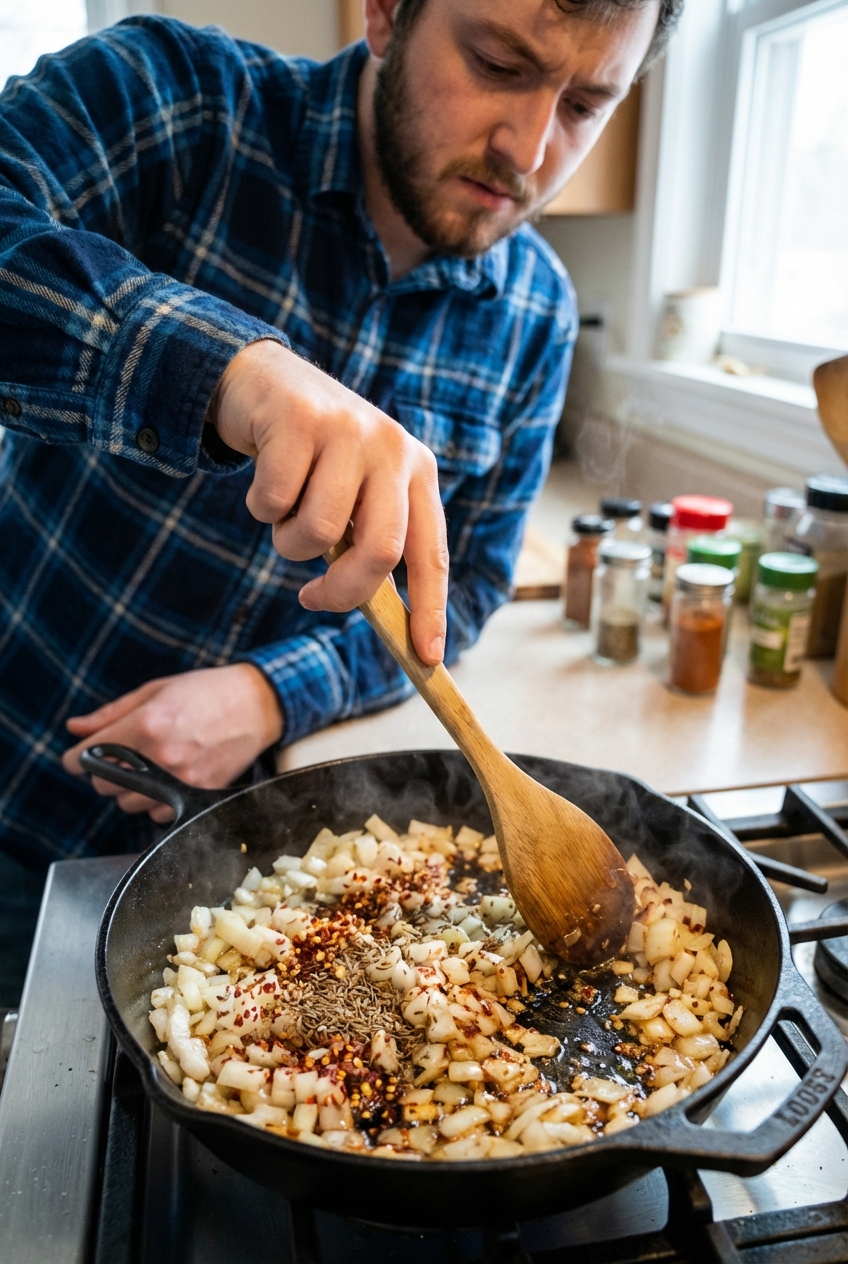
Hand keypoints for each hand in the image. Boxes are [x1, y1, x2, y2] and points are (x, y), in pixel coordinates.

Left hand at [62, 664, 282, 822]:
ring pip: (128, 803)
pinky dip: (156, 802)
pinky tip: (168, 778)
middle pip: (103, 785)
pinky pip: (157, 814)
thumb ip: (111, 713)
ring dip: (130, 789)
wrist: (257, 705)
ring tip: (150, 766)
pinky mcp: (197, 794)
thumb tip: (75, 728)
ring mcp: (180, 779)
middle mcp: (160, 756)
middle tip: (121, 757)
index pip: (87, 757)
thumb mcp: (154, 691)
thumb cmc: (207, 692)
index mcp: (145, 724)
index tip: (78, 758)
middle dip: (104, 772)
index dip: (76, 758)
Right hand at [210, 341, 447, 664]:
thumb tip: (388, 622)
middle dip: (342, 592)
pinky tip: (265, 480)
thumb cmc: (312, 458)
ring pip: (319, 532)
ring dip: (289, 541)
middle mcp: (392, 448)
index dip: (430, 608)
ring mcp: (348, 430)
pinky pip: (274, 502)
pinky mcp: (300, 420)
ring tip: (285, 515)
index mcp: (417, 471)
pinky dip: (261, 508)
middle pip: (380, 551)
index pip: (430, 552)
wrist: (263, 381)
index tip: (426, 657)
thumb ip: (369, 542)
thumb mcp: (355, 493)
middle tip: (312, 599)